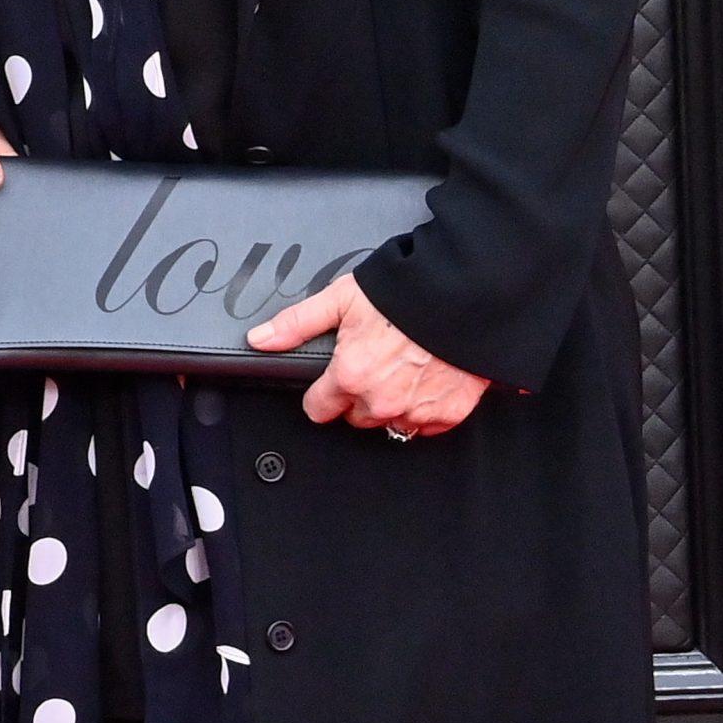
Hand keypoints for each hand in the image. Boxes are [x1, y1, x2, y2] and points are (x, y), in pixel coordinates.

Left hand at [246, 272, 487, 436]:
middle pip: (355, 416)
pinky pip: (425, 425)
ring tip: (397, 371)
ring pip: (389, 424)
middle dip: (356, 397)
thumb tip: (261, 339)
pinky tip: (422, 381)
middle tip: (370, 365)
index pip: (318, 409)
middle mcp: (382, 401)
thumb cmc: (403, 297)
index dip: (319, 395)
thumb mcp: (339, 300)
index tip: (326, 385)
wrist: (462, 299)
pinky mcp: (447, 414)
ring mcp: (416, 412)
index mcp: (351, 377)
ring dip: (389, 405)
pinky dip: (422, 409)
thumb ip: (297, 324)